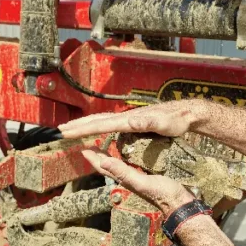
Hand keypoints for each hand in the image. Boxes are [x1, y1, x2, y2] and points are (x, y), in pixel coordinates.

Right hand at [59, 100, 207, 139]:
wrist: (186, 113)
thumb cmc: (177, 121)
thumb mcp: (165, 124)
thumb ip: (150, 122)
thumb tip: (131, 121)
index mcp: (129, 120)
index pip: (101, 125)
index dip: (82, 129)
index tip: (67, 132)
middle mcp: (126, 117)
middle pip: (96, 120)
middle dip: (77, 126)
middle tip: (60, 131)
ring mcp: (128, 118)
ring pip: (101, 121)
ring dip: (84, 125)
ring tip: (71, 130)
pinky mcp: (132, 121)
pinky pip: (108, 124)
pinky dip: (96, 126)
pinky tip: (94, 130)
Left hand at [82, 150, 195, 216]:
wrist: (180, 203)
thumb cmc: (163, 194)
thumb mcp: (142, 182)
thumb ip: (124, 172)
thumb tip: (103, 162)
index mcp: (125, 179)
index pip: (104, 168)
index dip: (93, 159)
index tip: (83, 148)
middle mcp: (129, 179)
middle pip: (109, 166)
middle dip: (99, 157)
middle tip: (91, 145)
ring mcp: (138, 178)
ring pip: (119, 166)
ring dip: (111, 157)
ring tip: (106, 147)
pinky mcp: (147, 177)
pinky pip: (131, 165)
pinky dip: (126, 158)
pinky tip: (130, 154)